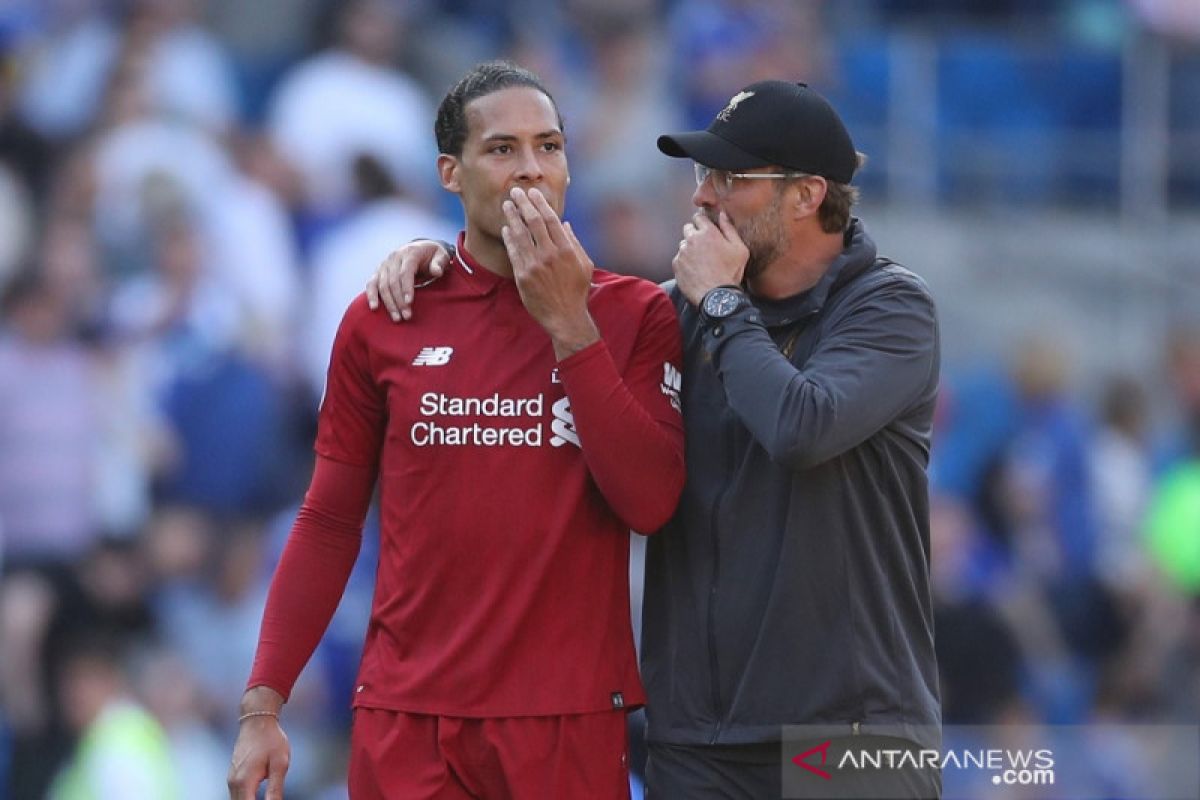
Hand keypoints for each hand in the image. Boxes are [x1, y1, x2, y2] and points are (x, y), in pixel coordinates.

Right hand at [228, 689, 288, 799]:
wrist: (257, 721)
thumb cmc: (271, 740)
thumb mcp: (280, 764)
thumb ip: (275, 789)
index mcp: (245, 782)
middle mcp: (234, 783)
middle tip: (271, 799)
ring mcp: (231, 780)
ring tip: (267, 797)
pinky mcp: (233, 777)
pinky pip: (237, 796)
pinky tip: (256, 798)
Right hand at [365, 240, 450, 320]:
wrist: (421, 248)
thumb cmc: (433, 255)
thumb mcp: (441, 255)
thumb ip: (439, 263)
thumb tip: (437, 272)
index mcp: (409, 253)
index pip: (405, 272)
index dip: (406, 287)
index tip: (410, 302)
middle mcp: (394, 258)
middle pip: (393, 281)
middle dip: (399, 300)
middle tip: (407, 316)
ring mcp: (384, 264)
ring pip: (382, 285)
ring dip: (389, 303)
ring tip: (397, 318)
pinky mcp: (378, 272)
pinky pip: (371, 284)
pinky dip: (371, 295)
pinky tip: (374, 308)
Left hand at [502, 187, 599, 358]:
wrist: (565, 316)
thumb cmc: (577, 290)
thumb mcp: (584, 264)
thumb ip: (574, 242)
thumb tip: (565, 223)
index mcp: (566, 249)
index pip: (550, 219)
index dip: (540, 203)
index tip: (532, 193)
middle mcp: (549, 255)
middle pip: (533, 222)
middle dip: (523, 204)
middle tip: (515, 192)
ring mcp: (534, 265)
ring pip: (520, 235)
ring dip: (512, 218)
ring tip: (506, 206)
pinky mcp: (523, 276)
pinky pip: (514, 253)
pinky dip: (509, 239)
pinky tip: (506, 229)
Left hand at [672, 210, 748, 305]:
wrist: (716, 296)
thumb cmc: (730, 272)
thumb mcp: (740, 249)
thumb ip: (729, 228)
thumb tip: (722, 214)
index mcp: (708, 232)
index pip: (698, 217)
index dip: (702, 222)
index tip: (706, 229)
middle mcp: (692, 239)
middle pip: (688, 228)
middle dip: (694, 234)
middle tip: (704, 247)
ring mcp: (682, 252)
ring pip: (683, 244)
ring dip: (690, 249)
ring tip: (701, 262)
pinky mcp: (676, 265)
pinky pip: (679, 259)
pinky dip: (685, 262)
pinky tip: (695, 271)